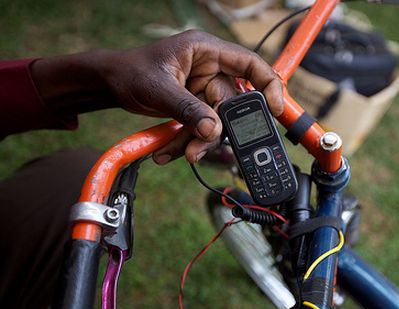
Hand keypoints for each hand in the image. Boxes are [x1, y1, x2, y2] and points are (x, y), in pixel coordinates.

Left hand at [31, 30, 283, 162]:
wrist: (109, 84)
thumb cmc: (129, 72)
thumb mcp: (158, 88)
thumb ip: (188, 109)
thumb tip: (213, 129)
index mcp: (206, 51)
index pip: (249, 63)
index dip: (267, 83)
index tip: (275, 107)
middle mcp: (209, 71)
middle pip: (231, 103)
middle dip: (216, 128)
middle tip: (199, 146)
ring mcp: (202, 91)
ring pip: (216, 122)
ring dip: (198, 141)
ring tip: (178, 153)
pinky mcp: (194, 108)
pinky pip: (201, 129)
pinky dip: (187, 142)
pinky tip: (168, 151)